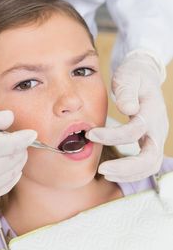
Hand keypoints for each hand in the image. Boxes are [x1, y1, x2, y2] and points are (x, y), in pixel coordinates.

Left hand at [85, 51, 168, 181]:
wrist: (144, 75)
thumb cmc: (134, 75)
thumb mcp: (128, 77)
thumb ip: (127, 91)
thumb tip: (128, 109)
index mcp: (152, 111)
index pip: (135, 130)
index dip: (112, 136)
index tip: (90, 134)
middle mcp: (158, 128)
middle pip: (150, 158)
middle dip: (126, 168)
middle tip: (103, 170)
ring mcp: (156, 136)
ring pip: (150, 166)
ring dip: (128, 174)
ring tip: (105, 173)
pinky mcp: (150, 141)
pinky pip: (145, 164)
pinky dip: (130, 172)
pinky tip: (112, 172)